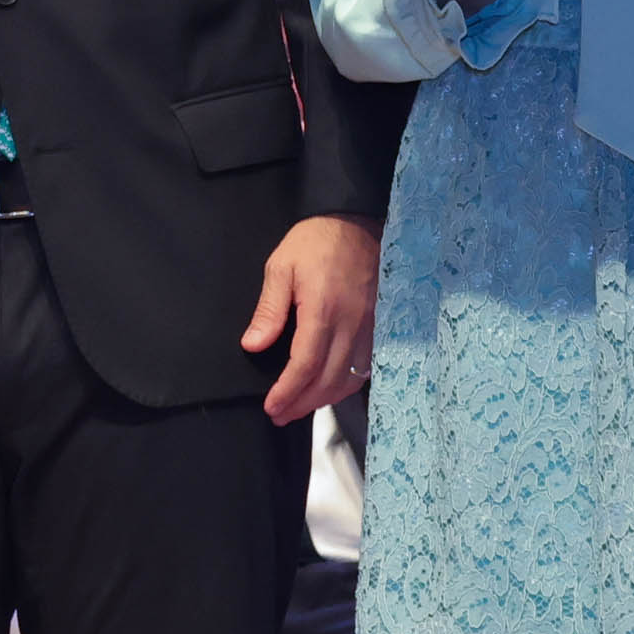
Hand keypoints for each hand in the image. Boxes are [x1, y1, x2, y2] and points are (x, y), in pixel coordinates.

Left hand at [242, 215, 381, 428]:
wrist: (356, 219)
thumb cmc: (316, 240)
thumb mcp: (280, 267)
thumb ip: (269, 309)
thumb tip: (253, 345)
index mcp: (323, 310)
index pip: (305, 365)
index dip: (288, 392)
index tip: (272, 407)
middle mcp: (351, 324)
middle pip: (328, 380)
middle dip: (302, 403)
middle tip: (280, 414)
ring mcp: (370, 326)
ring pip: (349, 378)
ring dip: (324, 399)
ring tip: (300, 406)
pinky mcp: (380, 325)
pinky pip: (365, 366)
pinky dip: (346, 384)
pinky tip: (329, 388)